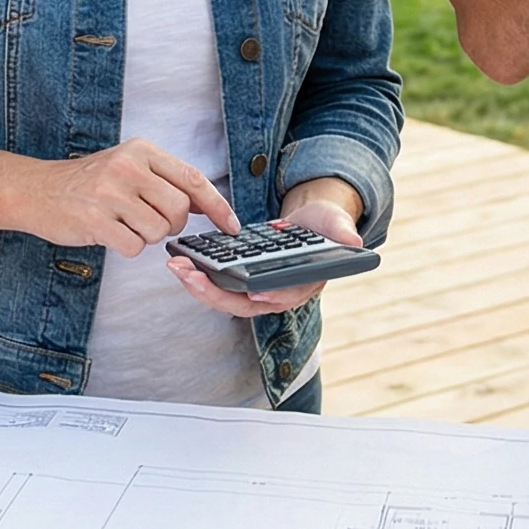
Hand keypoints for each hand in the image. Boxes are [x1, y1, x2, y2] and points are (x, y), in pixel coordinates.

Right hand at [21, 139, 241, 255]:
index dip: (218, 205)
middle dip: (172, 225)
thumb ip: (165, 181)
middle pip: (179, 210)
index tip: (232, 225)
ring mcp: (110, 193)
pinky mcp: (95, 220)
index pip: (193, 179)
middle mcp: (128, 167)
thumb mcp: (127, 166)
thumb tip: (208, 205)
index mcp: (141, 151)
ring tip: (123, 223)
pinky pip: (133, 246)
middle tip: (149, 221)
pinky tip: (109, 233)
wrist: (36, 190)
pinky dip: (126, 247)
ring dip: (145, 236)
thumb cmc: (88, 182)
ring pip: (157, 231)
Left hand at [166, 177, 364, 317]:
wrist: (311, 225)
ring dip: (199, 286)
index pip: (286, 296)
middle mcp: (278, 295)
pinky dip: (198, 277)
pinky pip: (218, 286)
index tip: (256, 293)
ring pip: (226, 298)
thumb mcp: (337, 225)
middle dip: (215, 293)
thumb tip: (352, 241)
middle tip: (190, 276)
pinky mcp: (242, 282)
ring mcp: (257, 292)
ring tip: (176, 267)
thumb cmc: (325, 226)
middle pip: (245, 303)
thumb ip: (342, 232)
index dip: (272, 295)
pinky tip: (179, 262)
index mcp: (303, 285)